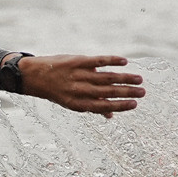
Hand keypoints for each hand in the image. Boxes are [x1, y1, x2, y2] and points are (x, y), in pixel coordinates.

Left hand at [19, 55, 144, 115]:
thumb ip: (91, 106)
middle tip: (143, 92)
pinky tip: (124, 62)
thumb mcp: (70, 102)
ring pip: (106, 77)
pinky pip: (98, 61)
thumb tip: (111, 115)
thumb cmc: (57, 91)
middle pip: (108, 92)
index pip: (104, 106)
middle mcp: (79, 90)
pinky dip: (112, 61)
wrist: (34, 76)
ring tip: (139, 79)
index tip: (135, 104)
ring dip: (124, 77)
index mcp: (78, 103)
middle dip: (127, 92)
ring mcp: (78, 75)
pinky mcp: (77, 61)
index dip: (120, 106)